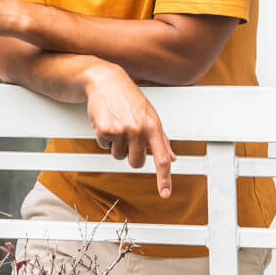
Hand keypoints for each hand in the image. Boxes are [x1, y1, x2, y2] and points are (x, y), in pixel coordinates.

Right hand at [83, 61, 175, 196]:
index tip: (165, 193)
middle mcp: (139, 130)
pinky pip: (104, 146)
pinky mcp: (104, 130)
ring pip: (119, 156)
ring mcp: (121, 130)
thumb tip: (172, 158)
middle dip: (131, 155)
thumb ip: (162, 138)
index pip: (162, 159)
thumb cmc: (129, 98)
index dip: (164, 179)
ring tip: (118, 125)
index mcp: (154, 127)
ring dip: (116, 145)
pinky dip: (104, 137)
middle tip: (129, 138)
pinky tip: (107, 122)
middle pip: (136, 163)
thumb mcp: (150, 115)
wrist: (106, 81)